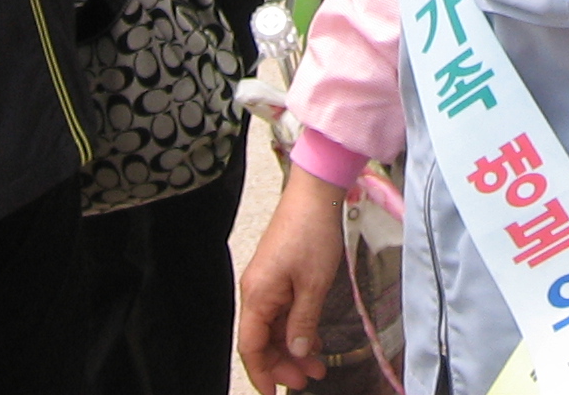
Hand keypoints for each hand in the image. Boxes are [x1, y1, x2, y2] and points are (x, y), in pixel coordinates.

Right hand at [238, 167, 348, 389]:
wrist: (315, 194)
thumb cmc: (312, 234)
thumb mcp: (314, 284)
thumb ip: (303, 321)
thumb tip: (296, 350)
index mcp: (258, 296)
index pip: (251, 346)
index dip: (262, 373)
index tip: (276, 393)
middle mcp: (257, 292)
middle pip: (262, 340)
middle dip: (283, 363)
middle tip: (309, 378)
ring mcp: (267, 283)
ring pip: (274, 327)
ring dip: (293, 347)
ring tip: (317, 365)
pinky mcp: (279, 275)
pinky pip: (283, 311)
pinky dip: (297, 327)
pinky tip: (315, 339)